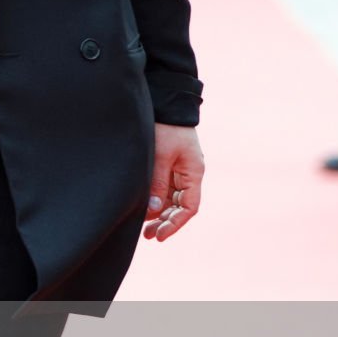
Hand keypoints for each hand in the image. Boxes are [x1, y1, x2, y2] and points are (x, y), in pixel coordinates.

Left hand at [143, 124, 204, 240]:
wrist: (166, 100)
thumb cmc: (165, 126)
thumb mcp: (160, 155)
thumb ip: (156, 183)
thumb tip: (151, 210)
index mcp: (194, 171)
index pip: (189, 207)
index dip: (175, 224)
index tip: (159, 236)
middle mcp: (189, 173)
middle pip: (180, 206)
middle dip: (165, 222)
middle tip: (147, 235)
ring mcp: (180, 168)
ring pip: (171, 199)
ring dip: (159, 213)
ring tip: (143, 227)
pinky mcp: (169, 163)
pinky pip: (165, 188)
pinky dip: (156, 200)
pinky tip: (144, 209)